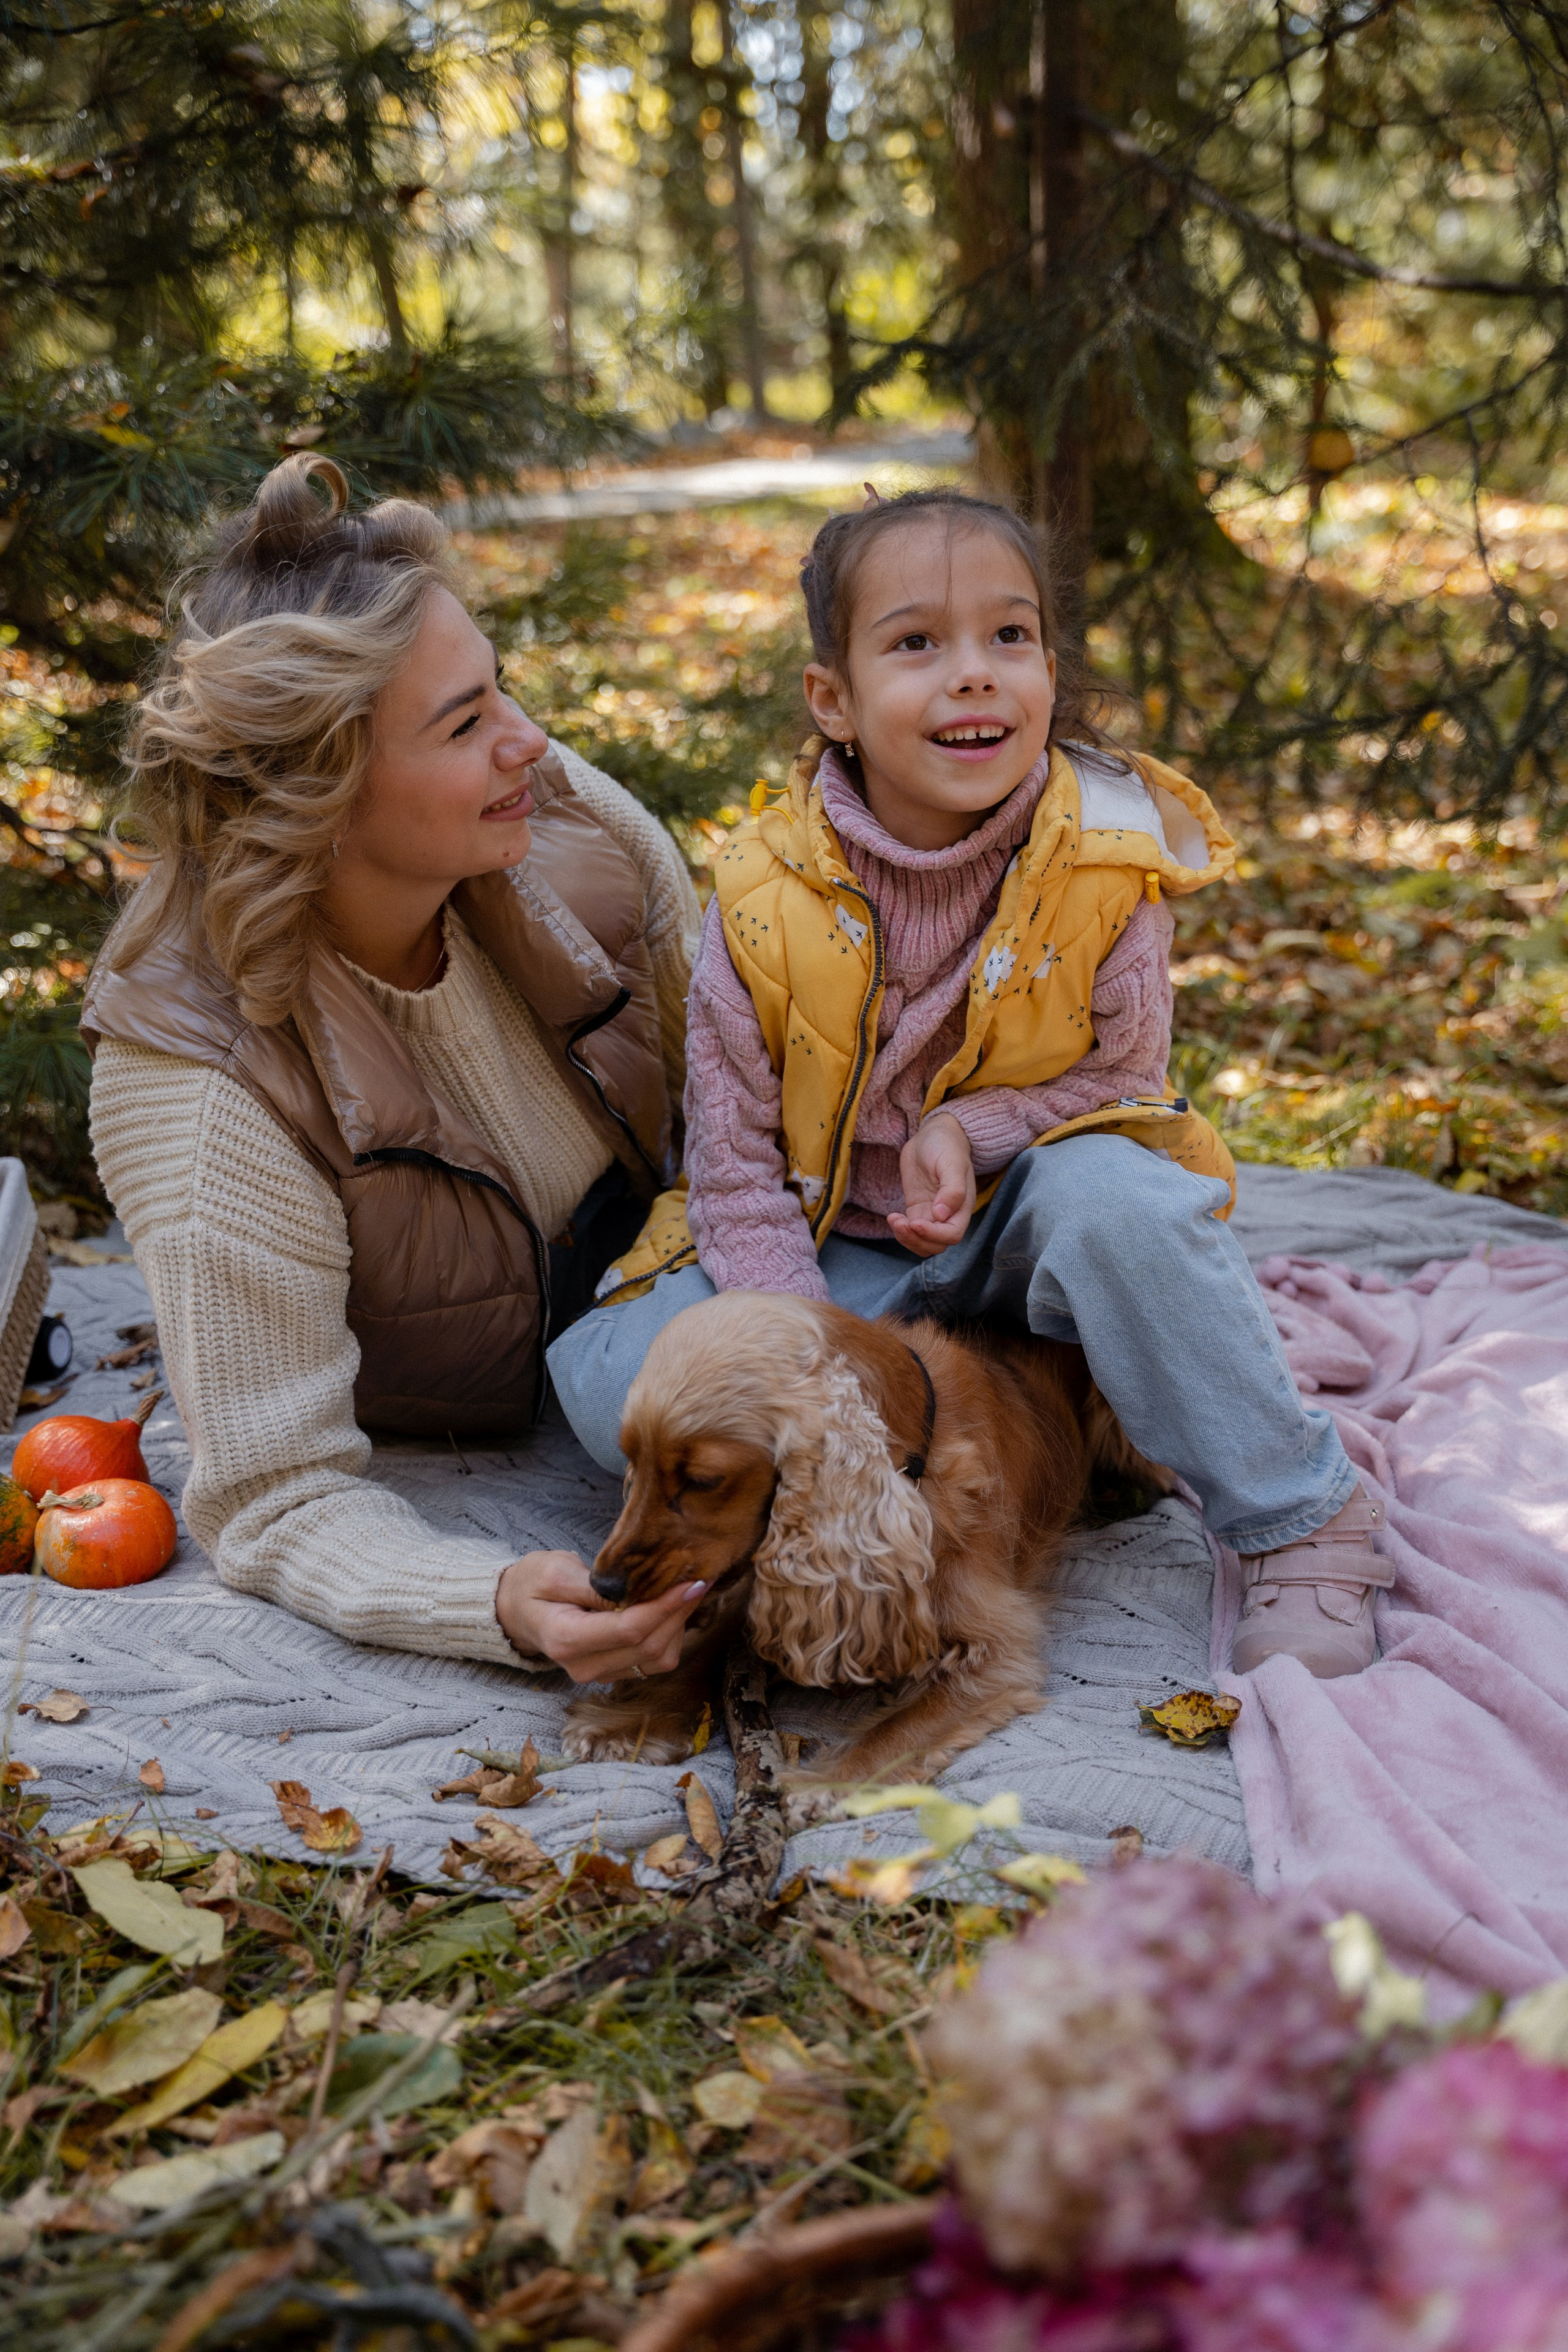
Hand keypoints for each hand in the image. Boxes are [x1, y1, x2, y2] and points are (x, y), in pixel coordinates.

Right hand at [495, 1551, 707, 1683]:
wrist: (516, 1610)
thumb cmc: (532, 1584)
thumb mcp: (555, 1571)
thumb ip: (594, 1585)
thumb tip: (637, 1590)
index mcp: (566, 1640)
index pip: (630, 1629)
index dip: (666, 1606)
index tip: (692, 1581)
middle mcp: (584, 1667)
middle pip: (649, 1646)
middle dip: (679, 1612)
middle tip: (700, 1578)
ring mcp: (599, 1674)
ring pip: (658, 1658)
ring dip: (679, 1625)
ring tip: (686, 1590)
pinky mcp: (612, 1672)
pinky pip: (653, 1661)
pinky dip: (669, 1635)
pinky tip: (672, 1608)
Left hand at [887, 1110, 976, 1256]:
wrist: (934, 1134)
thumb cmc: (946, 1145)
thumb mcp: (951, 1163)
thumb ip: (951, 1189)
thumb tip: (941, 1214)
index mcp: (962, 1206)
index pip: (952, 1234)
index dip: (934, 1234)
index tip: (915, 1222)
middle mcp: (949, 1214)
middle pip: (936, 1244)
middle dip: (917, 1239)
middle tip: (901, 1223)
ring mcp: (932, 1213)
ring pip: (922, 1242)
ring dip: (907, 1238)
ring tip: (894, 1220)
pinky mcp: (917, 1209)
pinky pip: (911, 1230)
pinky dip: (901, 1229)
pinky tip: (893, 1216)